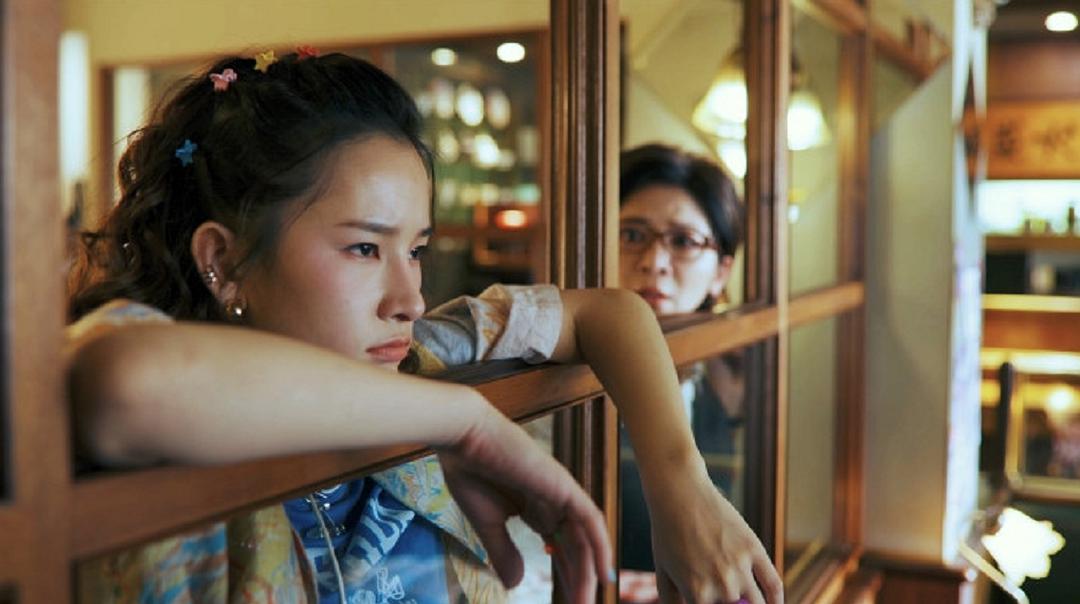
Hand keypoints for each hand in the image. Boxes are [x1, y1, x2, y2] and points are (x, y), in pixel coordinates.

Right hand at [437, 399, 612, 602]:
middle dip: (577, 578)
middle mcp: (553, 501)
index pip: (558, 545)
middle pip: (574, 546)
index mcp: (535, 506)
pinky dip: (600, 545)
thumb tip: (516, 585)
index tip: (568, 598)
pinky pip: (590, 520)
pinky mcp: (564, 486)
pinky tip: (602, 573)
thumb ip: (503, 552)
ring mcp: (561, 492)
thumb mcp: (488, 524)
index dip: (564, 572)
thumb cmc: (471, 472)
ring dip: (587, 571)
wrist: (464, 438)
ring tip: (585, 601)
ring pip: (584, 538)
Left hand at [647, 471, 782, 603]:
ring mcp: (740, 567)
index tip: (714, 602)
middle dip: (728, 603)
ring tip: (745, 602)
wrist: (679, 494)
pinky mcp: (754, 549)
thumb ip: (672, 602)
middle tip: (725, 596)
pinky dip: (777, 600)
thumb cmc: (667, 534)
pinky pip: (774, 583)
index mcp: (698, 594)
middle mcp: (722, 585)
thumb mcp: (663, 572)